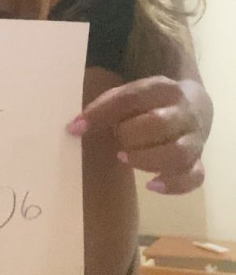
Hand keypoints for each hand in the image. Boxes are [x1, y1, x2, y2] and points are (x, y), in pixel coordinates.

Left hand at [66, 76, 206, 194]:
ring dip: (147, 159)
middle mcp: (183, 113)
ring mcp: (195, 139)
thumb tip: (75, 127)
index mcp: (163, 89)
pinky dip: (173, 184)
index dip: (102, 112)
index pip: (132, 96)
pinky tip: (151, 185)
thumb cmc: (151, 103)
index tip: (76, 127)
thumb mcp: (133, 94)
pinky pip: (193, 177)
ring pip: (178, 153)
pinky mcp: (199, 162)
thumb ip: (108, 106)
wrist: (196, 108)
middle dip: (130, 135)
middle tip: (116, 142)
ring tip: (126, 159)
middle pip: (159, 123)